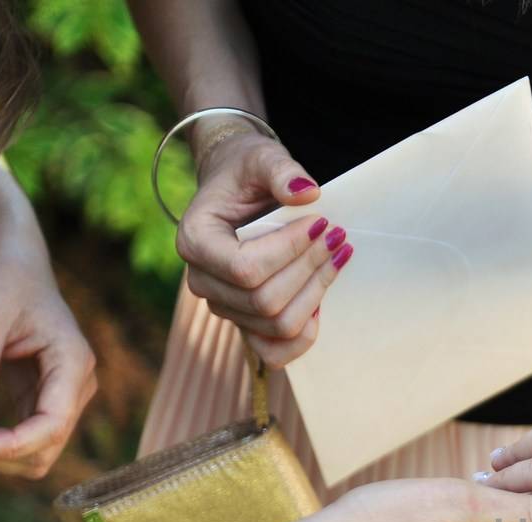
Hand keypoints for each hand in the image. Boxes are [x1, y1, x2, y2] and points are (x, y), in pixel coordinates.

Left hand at [0, 244, 96, 476]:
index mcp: (73, 362)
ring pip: (43, 450)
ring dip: (4, 450)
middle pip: (50, 446)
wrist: (18, 270)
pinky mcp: (51, 401)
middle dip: (7, 452)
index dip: (14, 445)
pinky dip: (2, 440)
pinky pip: (31, 438)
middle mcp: (78, 386)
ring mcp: (68, 396)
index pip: (53, 423)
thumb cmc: (4, 285)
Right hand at [178, 127, 349, 368]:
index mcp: (195, 241)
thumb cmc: (246, 173)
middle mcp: (202, 281)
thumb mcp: (261, 158)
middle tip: (337, 237)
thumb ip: (281, 171)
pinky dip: (304, 334)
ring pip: (278, 325)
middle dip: (311, 269)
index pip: (246, 269)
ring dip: (316, 293)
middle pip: (266, 301)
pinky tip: (320, 299)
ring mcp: (224, 307)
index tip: (321, 222)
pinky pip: (274, 352)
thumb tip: (308, 193)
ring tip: (336, 258)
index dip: (292, 250)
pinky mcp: (245, 323)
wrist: (240, 191)